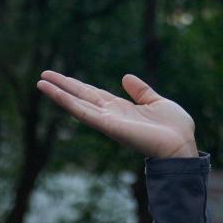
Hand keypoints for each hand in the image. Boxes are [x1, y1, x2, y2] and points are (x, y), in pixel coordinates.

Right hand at [37, 70, 197, 158]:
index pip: (92, 94)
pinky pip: (83, 112)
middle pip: (80, 96)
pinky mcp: (108, 126)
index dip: (77, 85)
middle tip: (43, 76)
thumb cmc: (174, 128)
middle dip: (62, 86)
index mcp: (120, 108)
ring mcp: (107, 121)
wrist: (181, 146)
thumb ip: (141, 91)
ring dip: (58, 94)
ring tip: (40, 82)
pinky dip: (67, 102)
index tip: (60, 77)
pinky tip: (54, 93)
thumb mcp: (157, 101)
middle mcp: (110, 114)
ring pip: (76, 104)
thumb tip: (125, 77)